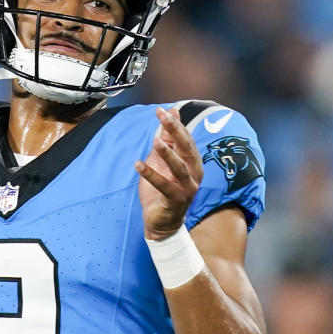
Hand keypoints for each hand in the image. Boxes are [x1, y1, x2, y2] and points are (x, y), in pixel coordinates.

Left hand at [135, 107, 203, 240]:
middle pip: (187, 149)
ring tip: (156, 140)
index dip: (176, 124)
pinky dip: (151, 175)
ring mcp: (187, 188)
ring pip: (180, 167)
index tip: (163, 111)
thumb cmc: (163, 189)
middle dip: (175, 131)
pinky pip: (164, 186)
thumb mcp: (162, 161)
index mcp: (193, 163)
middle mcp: (194, 174)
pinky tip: (138, 165)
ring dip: (168, 153)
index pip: (186, 139)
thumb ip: (167, 140)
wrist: (162, 222)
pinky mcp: (176, 201)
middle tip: (163, 116)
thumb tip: (171, 114)